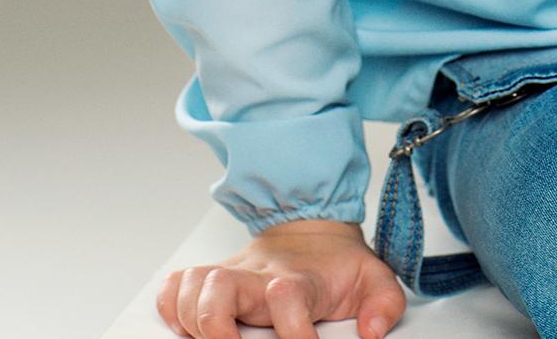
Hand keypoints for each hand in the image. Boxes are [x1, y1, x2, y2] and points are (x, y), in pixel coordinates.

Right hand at [156, 218, 406, 338]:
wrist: (313, 227)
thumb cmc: (337, 265)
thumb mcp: (375, 278)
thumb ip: (384, 303)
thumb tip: (372, 331)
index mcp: (299, 277)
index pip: (288, 295)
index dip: (292, 328)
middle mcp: (257, 275)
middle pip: (220, 287)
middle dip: (216, 326)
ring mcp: (231, 274)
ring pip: (193, 286)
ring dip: (193, 318)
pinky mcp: (211, 278)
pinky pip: (176, 285)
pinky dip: (172, 306)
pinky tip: (185, 327)